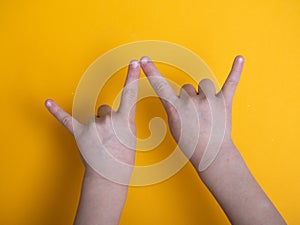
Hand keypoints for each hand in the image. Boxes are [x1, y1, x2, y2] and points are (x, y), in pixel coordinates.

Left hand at [45, 60, 140, 182]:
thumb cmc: (122, 161)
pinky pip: (66, 119)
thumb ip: (123, 122)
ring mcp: (93, 126)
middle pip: (106, 109)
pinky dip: (57, 111)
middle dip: (107, 120)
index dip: (132, 77)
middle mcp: (109, 120)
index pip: (130, 94)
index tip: (134, 63)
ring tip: (99, 143)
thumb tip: (113, 117)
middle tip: (109, 137)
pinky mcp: (78, 133)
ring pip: (94, 117)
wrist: (109, 178)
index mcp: (125, 121)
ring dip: (95, 127)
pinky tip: (48, 103)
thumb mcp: (131, 138)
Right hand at [140, 56, 243, 170]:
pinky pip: (231, 82)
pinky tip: (239, 59)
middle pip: (187, 87)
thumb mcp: (173, 126)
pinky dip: (236, 71)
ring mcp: (209, 100)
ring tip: (208, 109)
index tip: (144, 60)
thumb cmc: (191, 143)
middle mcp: (191, 101)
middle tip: (195, 114)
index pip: (159, 85)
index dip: (151, 71)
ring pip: (203, 84)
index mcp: (176, 108)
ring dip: (204, 93)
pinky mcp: (224, 102)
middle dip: (189, 97)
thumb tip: (180, 97)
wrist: (212, 155)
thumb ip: (174, 108)